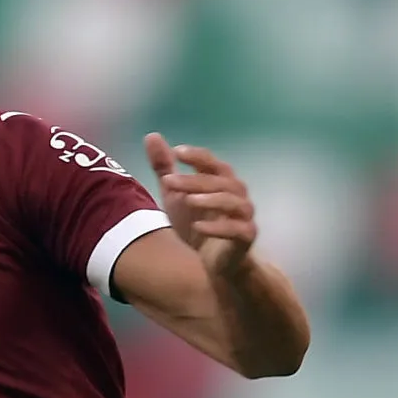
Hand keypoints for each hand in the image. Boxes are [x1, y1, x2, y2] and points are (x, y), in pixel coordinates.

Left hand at [144, 135, 257, 280]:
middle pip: (221, 180)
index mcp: (219, 181)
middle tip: (168, 181)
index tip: (177, 151)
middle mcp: (236, 194)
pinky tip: (198, 227)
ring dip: (211, 199)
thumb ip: (164, 167)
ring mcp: (244, 216)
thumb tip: (152, 135)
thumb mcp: (174, 194)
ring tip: (188, 200)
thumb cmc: (195, 223)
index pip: (212, 162)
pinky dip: (219, 227)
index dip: (197, 155)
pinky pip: (238, 229)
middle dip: (195, 179)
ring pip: (234, 201)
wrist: (212, 262)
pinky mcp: (246, 237)